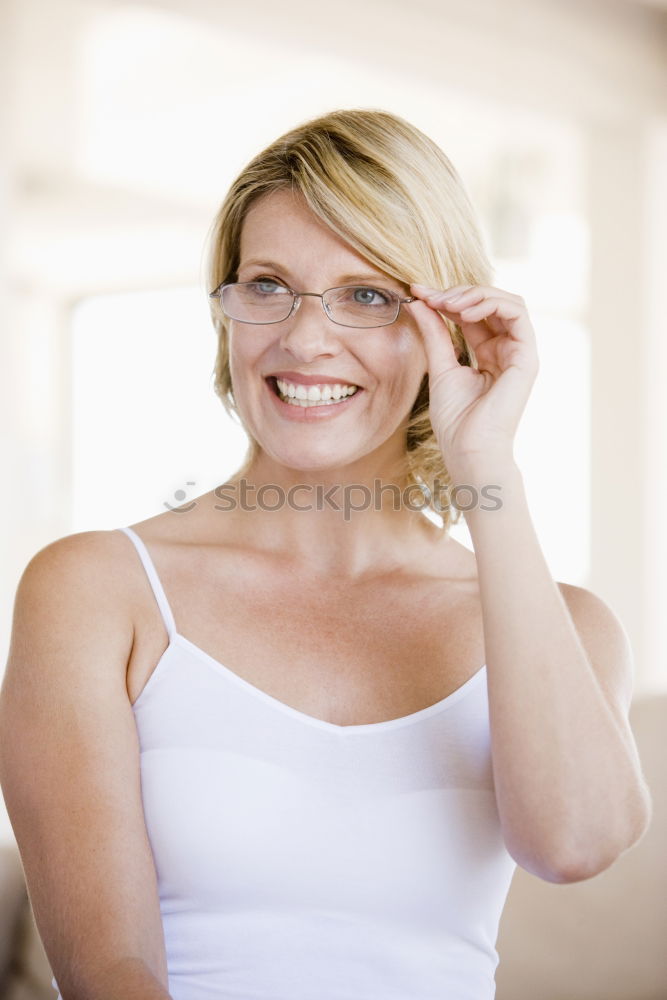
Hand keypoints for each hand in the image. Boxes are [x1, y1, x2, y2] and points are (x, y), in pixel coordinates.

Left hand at [409, 283, 538, 475]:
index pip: (472, 314)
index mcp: (489, 353)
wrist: (468, 448)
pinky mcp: (527, 356)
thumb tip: (419, 301)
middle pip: (491, 303)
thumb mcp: (439, 366)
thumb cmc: (456, 419)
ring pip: (507, 301)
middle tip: (431, 296)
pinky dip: (491, 303)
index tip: (418, 293)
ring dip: (475, 294)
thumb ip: (434, 333)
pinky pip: (517, 313)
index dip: (447, 298)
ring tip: (447, 302)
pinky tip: (464, 311)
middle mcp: (507, 349)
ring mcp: (520, 352)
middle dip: (459, 293)